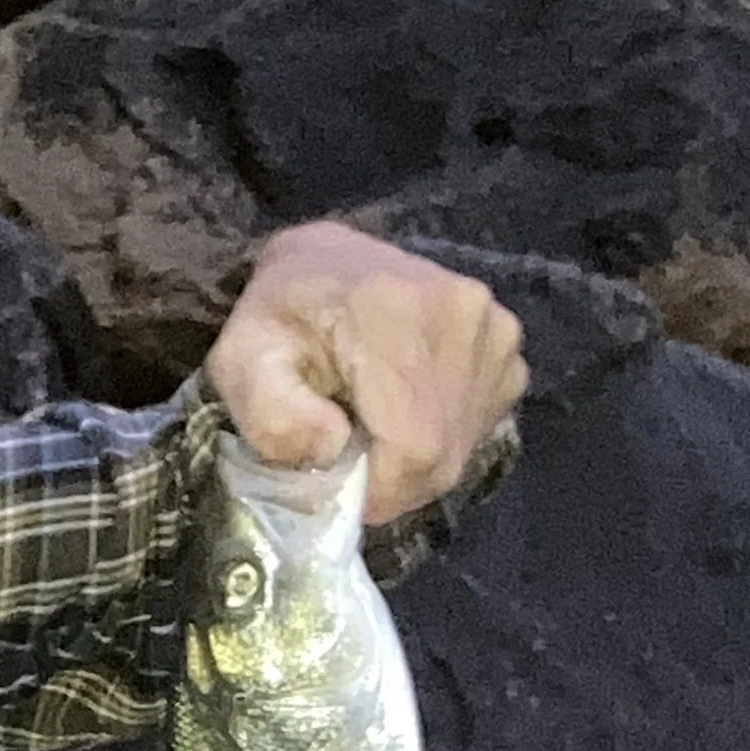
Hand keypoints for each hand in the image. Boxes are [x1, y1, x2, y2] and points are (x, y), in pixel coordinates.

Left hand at [208, 221, 527, 525]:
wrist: (325, 260)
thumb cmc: (279, 316)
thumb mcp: (243, 362)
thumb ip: (272, 417)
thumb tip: (332, 449)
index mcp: (393, 314)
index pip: (414, 447)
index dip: (377, 490)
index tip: (339, 486)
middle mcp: (461, 315)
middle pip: (442, 455)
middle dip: (392, 481)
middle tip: (350, 458)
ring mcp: (494, 327)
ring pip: (462, 445)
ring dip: (414, 461)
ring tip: (374, 426)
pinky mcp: (507, 342)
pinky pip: (478, 423)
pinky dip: (441, 436)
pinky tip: (405, 406)